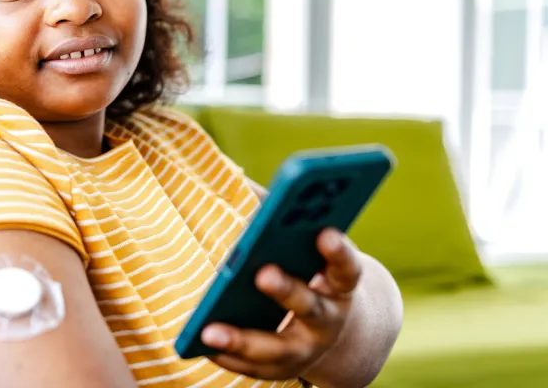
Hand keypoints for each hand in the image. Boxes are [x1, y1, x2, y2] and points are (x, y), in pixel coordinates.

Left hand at [200, 229, 360, 380]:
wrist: (335, 332)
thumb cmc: (311, 273)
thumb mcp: (308, 248)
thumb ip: (281, 219)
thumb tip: (239, 179)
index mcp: (340, 283)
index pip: (347, 267)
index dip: (338, 250)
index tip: (325, 231)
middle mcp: (329, 319)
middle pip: (310, 307)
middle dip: (286, 289)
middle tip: (263, 272)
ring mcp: (308, 349)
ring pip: (279, 348)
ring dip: (243, 339)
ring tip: (209, 329)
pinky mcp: (284, 369)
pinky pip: (255, 368)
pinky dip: (229, 357)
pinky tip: (200, 342)